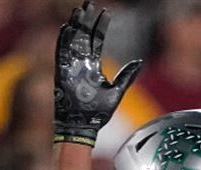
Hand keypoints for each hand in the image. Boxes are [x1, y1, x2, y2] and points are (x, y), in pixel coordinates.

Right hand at [54, 0, 141, 145]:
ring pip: (73, 40)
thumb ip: (126, 76)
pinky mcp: (62, 73)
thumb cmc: (98, 113)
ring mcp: (71, 67)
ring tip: (79, 10)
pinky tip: (67, 28)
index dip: (100, 26)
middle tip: (89, 3)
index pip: (96, 40)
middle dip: (86, 19)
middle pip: (84, 36)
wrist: (84, 126)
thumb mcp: (117, 91)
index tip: (105, 13)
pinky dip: (63, 41)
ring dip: (75, 25)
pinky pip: (61, 54)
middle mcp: (82, 63)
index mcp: (93, 66)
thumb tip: (139, 62)